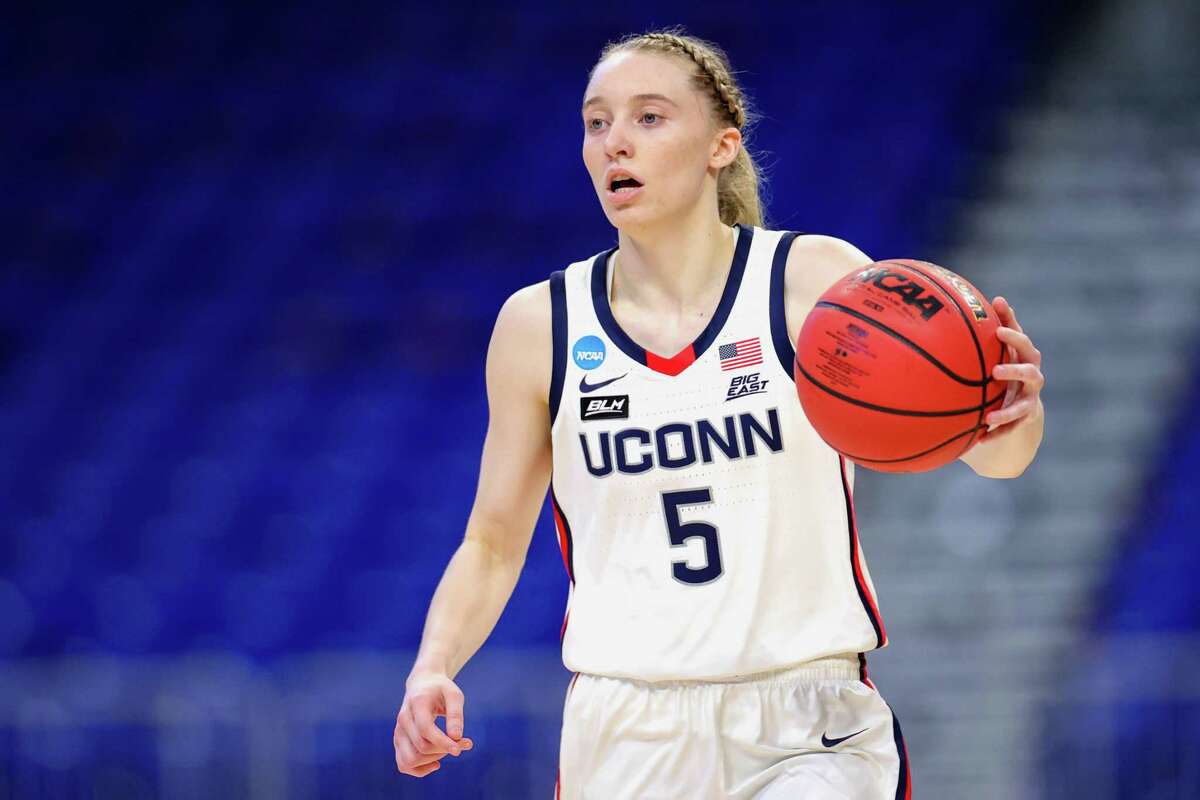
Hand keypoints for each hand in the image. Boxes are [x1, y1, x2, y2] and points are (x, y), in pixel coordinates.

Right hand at [394, 671, 473, 776]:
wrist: (422, 685)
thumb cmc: (441, 690)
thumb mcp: (454, 695)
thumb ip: (456, 714)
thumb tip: (456, 737)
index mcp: (416, 704)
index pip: (425, 730)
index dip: (443, 742)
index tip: (463, 747)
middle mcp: (403, 719)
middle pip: (421, 747)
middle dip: (444, 749)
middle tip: (462, 743)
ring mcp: (398, 732)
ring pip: (409, 760)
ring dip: (432, 760)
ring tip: (447, 750)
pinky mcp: (398, 742)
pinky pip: (403, 765)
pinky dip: (420, 770)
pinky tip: (436, 763)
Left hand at [978, 296, 1043, 443]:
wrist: (1025, 399)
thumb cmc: (1011, 363)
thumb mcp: (1007, 347)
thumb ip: (1004, 325)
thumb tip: (997, 297)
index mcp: (1027, 358)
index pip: (1024, 344)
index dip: (1013, 337)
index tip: (996, 332)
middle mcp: (1033, 378)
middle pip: (1030, 373)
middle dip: (1015, 371)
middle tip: (995, 371)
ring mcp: (1030, 400)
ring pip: (1023, 407)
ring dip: (1007, 412)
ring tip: (989, 417)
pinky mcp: (1023, 419)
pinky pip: (1011, 428)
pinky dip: (997, 434)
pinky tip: (979, 439)